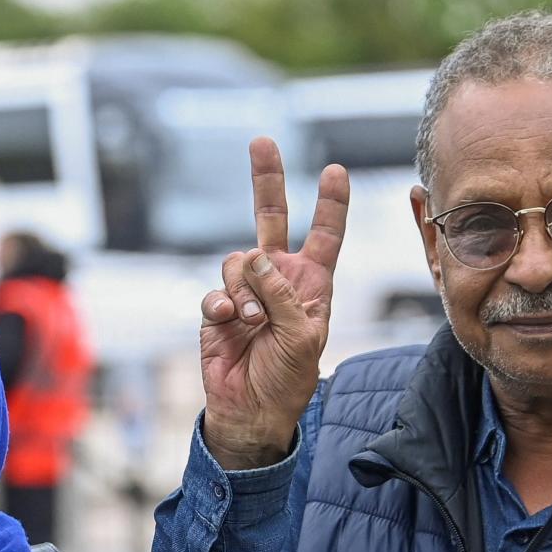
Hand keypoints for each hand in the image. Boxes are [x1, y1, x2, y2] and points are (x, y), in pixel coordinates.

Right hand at [199, 137, 349, 469]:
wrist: (251, 409)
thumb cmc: (288, 377)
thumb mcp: (303, 335)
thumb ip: (282, 292)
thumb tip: (253, 254)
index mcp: (311, 283)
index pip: (324, 235)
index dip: (330, 204)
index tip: (337, 172)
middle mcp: (278, 279)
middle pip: (271, 218)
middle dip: (267, 180)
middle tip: (261, 142)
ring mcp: (246, 291)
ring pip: (237, 260)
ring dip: (244, 289)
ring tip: (251, 321)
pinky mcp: (217, 307)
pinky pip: (215, 290)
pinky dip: (221, 305)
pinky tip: (228, 323)